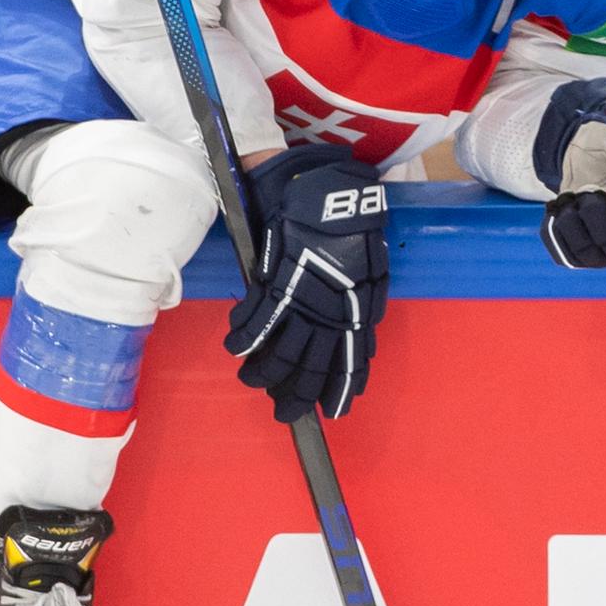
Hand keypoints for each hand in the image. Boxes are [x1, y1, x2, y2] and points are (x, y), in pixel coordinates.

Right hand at [225, 145, 389, 422]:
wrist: (329, 192)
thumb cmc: (350, 230)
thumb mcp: (369, 274)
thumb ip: (360, 311)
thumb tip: (357, 344)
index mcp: (358, 312)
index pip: (350, 363)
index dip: (338, 390)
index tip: (331, 411)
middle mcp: (332, 313)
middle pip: (312, 368)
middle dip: (296, 396)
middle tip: (284, 413)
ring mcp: (304, 299)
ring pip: (281, 353)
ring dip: (263, 373)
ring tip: (252, 379)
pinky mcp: (278, 281)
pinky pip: (258, 322)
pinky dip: (244, 339)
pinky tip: (236, 348)